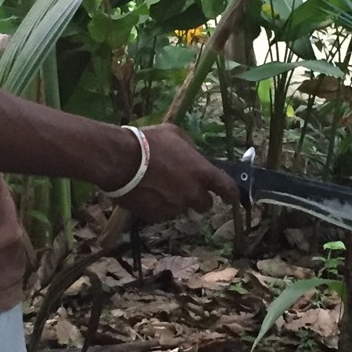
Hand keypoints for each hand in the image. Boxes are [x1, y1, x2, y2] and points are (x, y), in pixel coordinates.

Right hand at [113, 123, 238, 221]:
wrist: (120, 160)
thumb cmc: (149, 142)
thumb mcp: (175, 134)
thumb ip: (190, 148)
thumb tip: (194, 154)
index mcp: (202, 173)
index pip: (227, 188)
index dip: (231, 194)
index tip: (231, 197)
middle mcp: (192, 193)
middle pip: (205, 205)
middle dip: (198, 198)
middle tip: (184, 188)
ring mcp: (175, 207)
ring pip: (181, 208)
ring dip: (175, 200)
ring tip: (157, 186)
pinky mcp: (157, 216)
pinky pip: (162, 213)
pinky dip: (157, 206)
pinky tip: (145, 193)